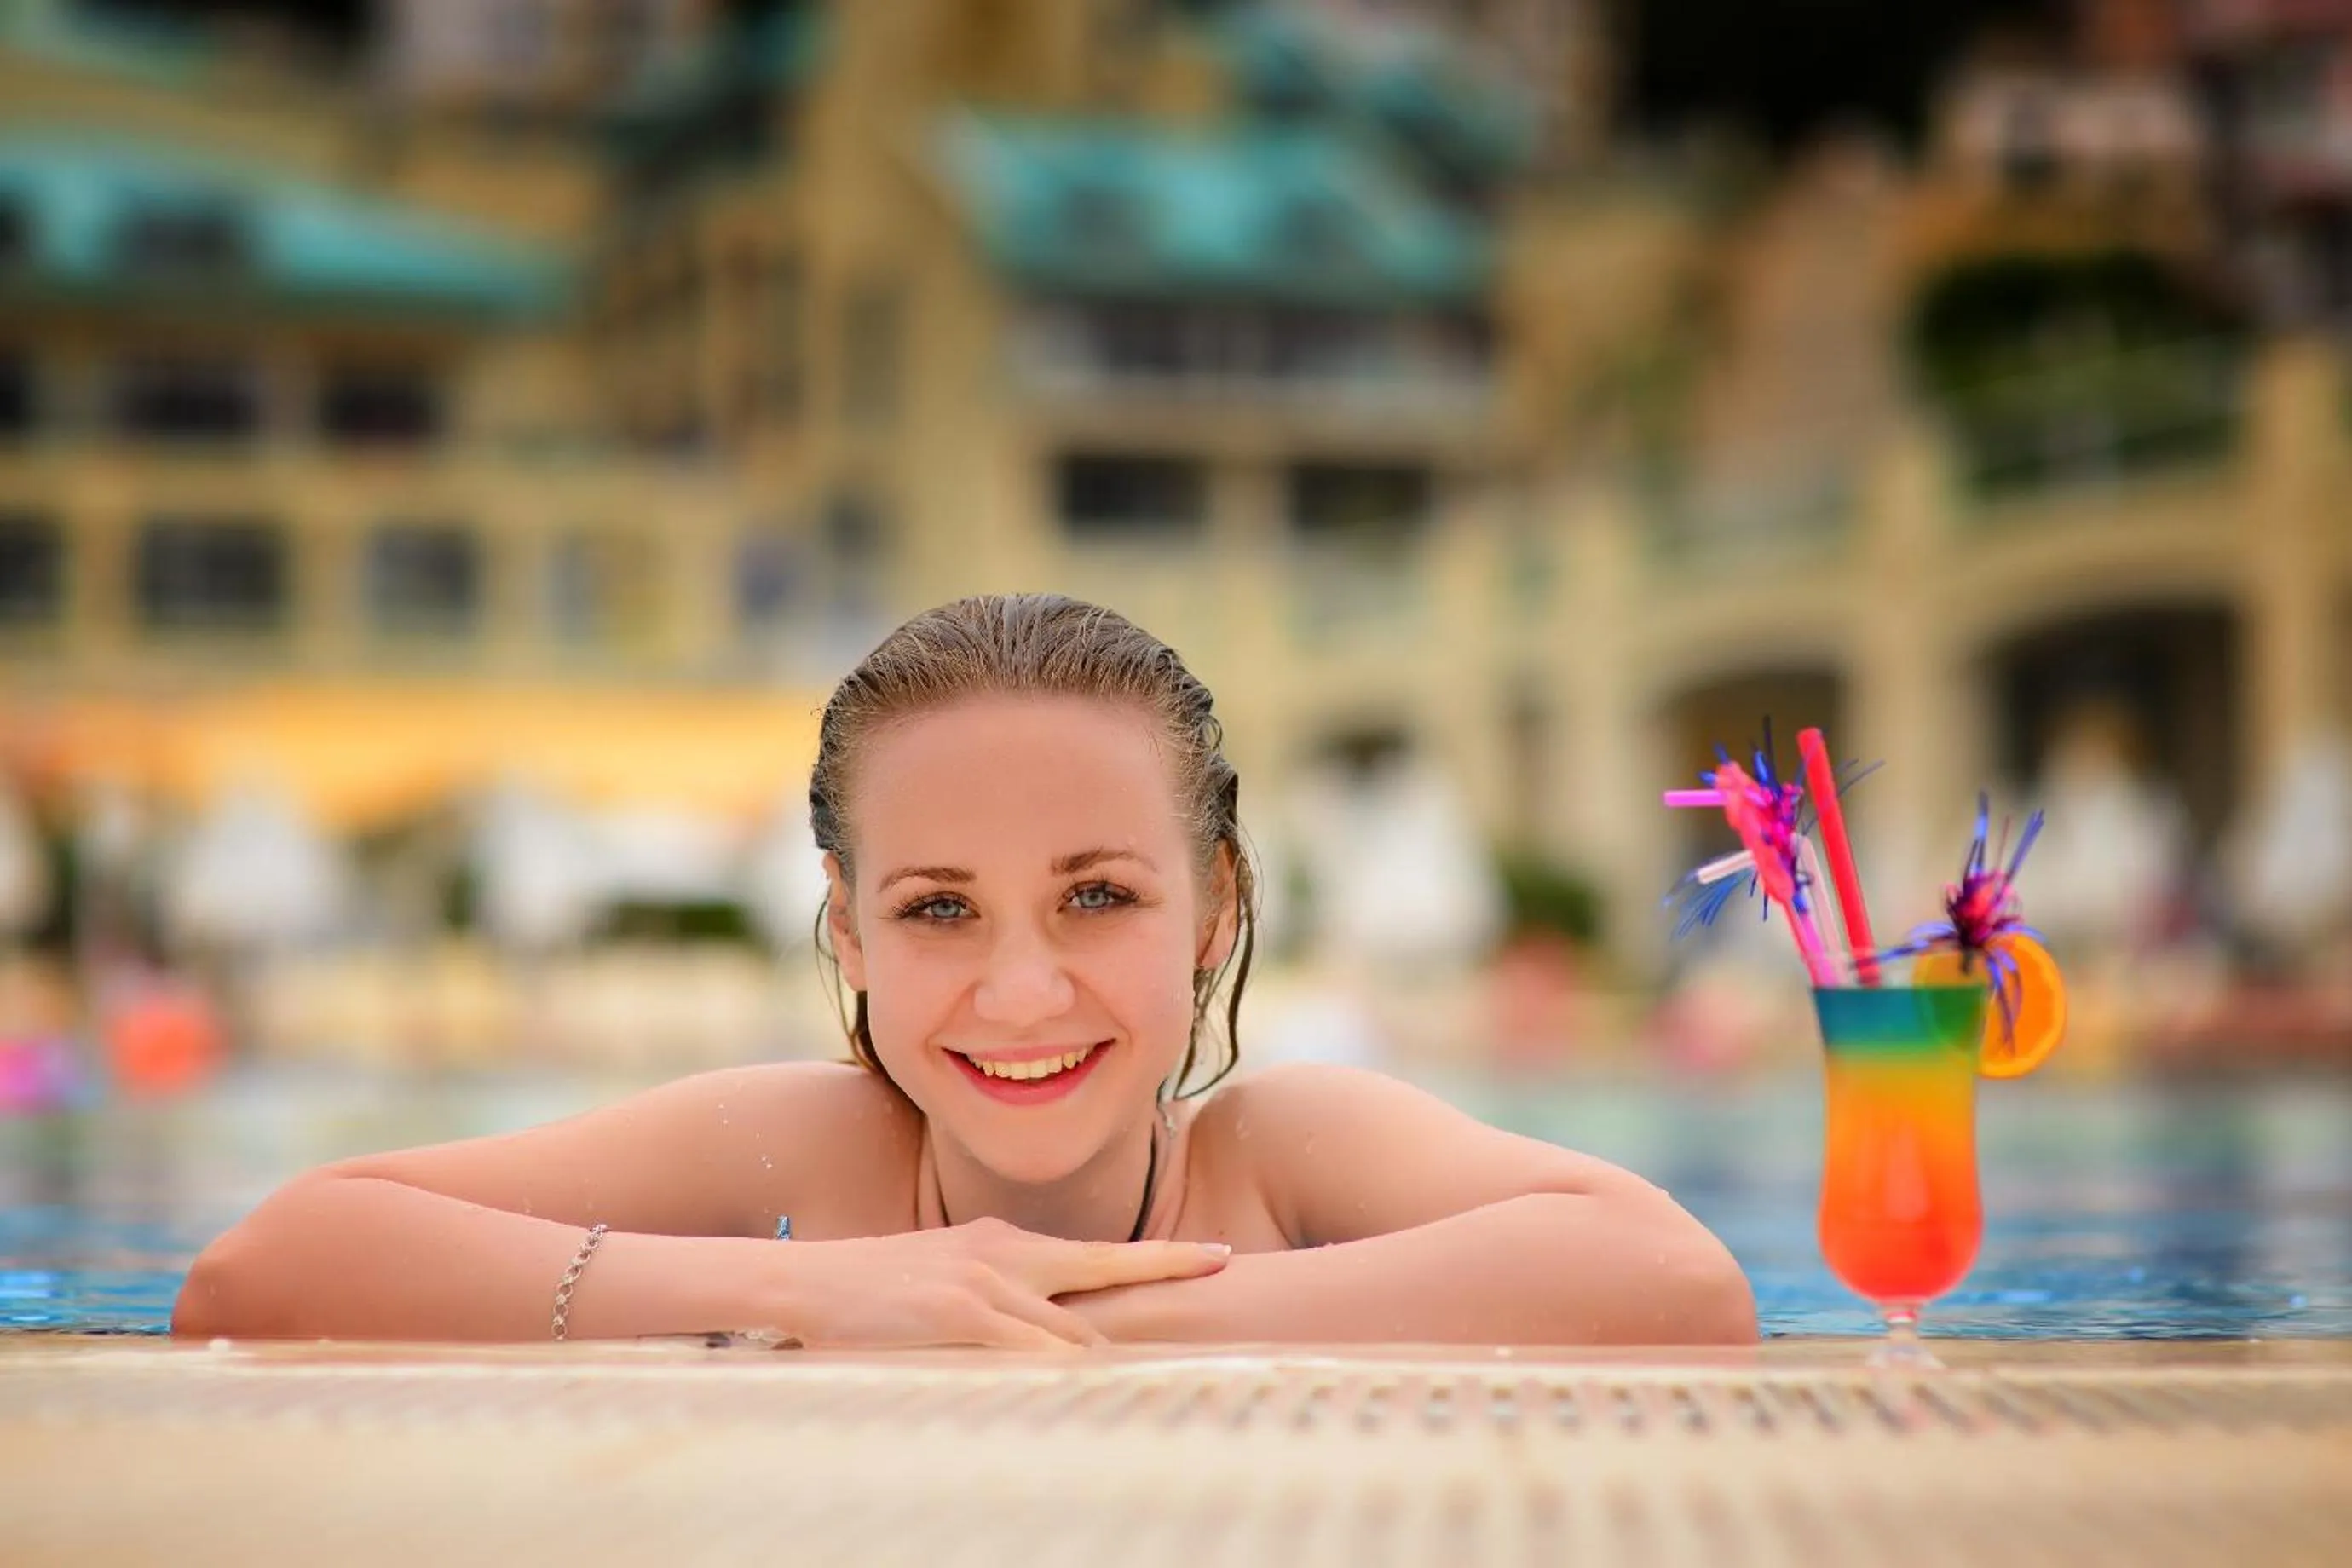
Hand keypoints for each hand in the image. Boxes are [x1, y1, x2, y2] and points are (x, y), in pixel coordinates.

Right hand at [753, 1218, 1230, 1348]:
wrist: (806, 1277)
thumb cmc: (872, 1289)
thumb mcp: (946, 1277)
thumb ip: (998, 1296)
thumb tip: (1039, 1333)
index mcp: (1007, 1242)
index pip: (1102, 1252)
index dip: (1166, 1256)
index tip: (1220, 1254)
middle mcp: (1007, 1252)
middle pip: (1107, 1274)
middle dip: (1163, 1289)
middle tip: (1223, 1289)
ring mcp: (986, 1280)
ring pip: (1072, 1329)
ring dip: (1111, 1359)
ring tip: (1157, 1377)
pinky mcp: (960, 1310)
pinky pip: (1027, 1346)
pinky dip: (1061, 1369)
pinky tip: (1089, 1385)